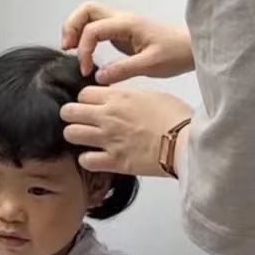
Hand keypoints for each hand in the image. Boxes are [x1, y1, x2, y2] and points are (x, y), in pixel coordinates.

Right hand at [61, 2, 193, 84]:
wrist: (192, 49)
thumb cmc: (176, 53)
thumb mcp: (151, 64)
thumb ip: (123, 70)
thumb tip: (98, 76)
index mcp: (127, 23)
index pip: (93, 29)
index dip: (84, 50)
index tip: (86, 70)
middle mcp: (122, 19)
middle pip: (86, 10)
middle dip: (71, 26)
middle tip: (68, 49)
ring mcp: (121, 24)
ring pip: (89, 15)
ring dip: (76, 29)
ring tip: (72, 50)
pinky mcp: (122, 33)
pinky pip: (96, 27)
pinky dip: (86, 36)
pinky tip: (86, 53)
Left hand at [61, 86, 193, 176]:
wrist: (185, 142)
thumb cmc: (175, 117)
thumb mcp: (151, 95)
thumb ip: (127, 96)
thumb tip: (117, 99)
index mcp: (118, 97)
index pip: (83, 93)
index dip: (84, 99)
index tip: (89, 105)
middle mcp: (107, 116)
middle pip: (69, 112)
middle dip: (71, 115)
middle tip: (79, 121)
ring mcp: (108, 139)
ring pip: (71, 134)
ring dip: (75, 136)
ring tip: (84, 139)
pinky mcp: (114, 161)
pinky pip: (86, 160)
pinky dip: (87, 159)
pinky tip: (95, 157)